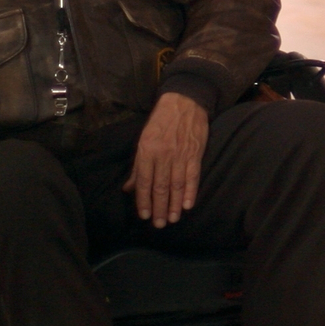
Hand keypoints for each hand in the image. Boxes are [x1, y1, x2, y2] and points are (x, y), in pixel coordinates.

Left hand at [125, 91, 208, 227]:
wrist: (185, 101)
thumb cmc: (161, 121)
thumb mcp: (143, 139)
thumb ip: (137, 166)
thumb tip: (129, 188)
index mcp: (147, 151)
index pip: (144, 182)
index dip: (143, 201)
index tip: (144, 216)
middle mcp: (163, 155)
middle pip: (160, 187)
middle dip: (159, 208)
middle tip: (159, 224)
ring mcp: (180, 155)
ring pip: (176, 185)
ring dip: (174, 204)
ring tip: (173, 219)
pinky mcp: (195, 153)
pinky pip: (193, 176)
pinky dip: (191, 191)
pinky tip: (188, 204)